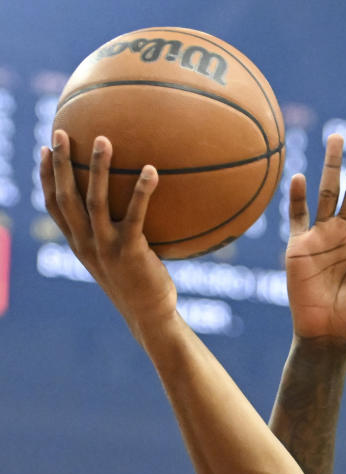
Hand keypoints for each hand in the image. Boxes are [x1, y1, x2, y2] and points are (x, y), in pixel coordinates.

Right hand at [40, 132, 177, 342]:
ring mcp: (107, 248)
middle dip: (60, 164)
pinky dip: (143, 191)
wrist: (150, 317)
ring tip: (103, 140)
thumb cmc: (138, 286)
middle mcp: (87, 245)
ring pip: (95, 201)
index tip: (43, 149)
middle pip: (66, 198)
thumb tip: (124, 207)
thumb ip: (111, 234)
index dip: (46, 178)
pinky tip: (152, 170)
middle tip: (61, 132)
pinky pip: (136, 215)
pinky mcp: (131, 252)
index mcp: (80, 245)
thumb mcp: (116, 259)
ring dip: (98, 168)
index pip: (54, 207)